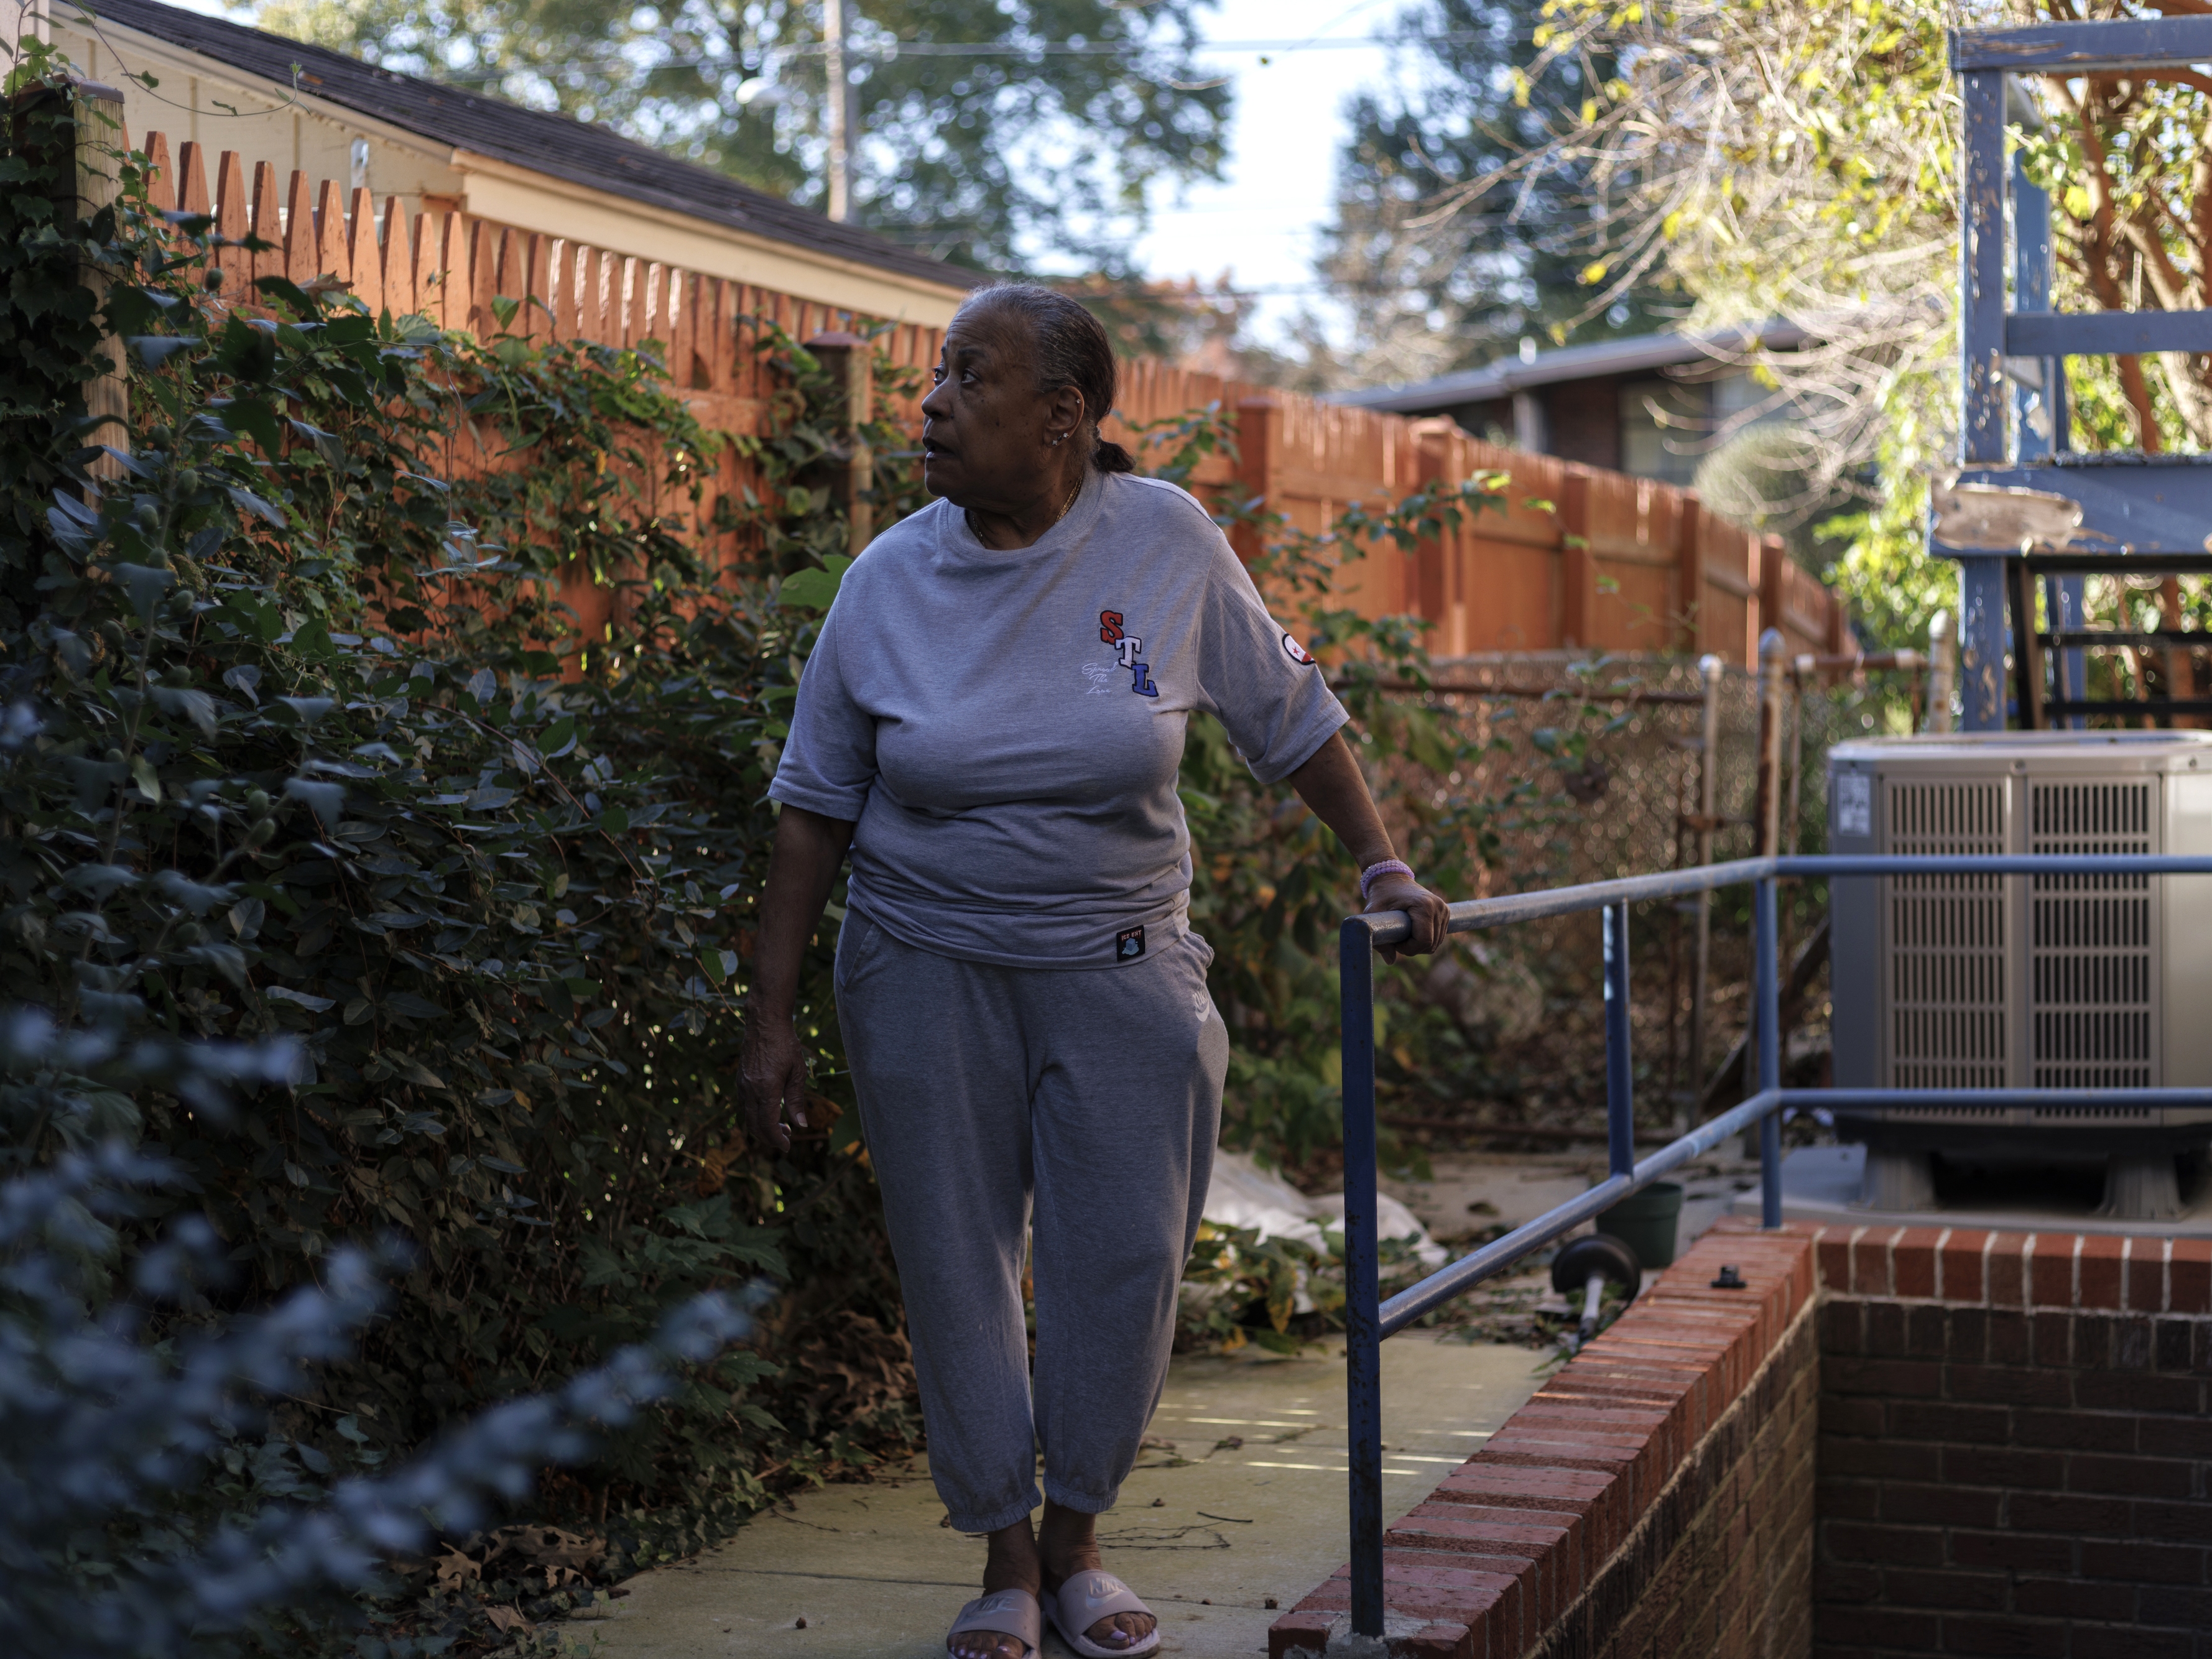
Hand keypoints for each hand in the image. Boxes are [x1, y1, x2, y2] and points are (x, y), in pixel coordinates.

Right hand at [738, 1007, 809, 1152]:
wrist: (765, 1023)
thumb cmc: (785, 1045)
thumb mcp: (798, 1072)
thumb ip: (796, 1100)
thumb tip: (801, 1124)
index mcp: (766, 1089)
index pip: (767, 1125)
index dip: (777, 1140)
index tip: (787, 1147)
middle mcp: (750, 1089)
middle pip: (754, 1125)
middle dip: (769, 1137)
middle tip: (786, 1139)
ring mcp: (742, 1085)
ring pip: (747, 1117)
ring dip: (762, 1127)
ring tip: (781, 1126)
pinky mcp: (740, 1080)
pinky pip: (745, 1105)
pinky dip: (755, 1115)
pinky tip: (769, 1111)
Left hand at [1363, 873, 1448, 961]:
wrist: (1391, 878)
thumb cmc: (1381, 895)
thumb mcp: (1373, 914)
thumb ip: (1379, 939)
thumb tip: (1391, 961)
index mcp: (1425, 906)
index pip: (1424, 941)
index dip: (1409, 948)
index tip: (1395, 942)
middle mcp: (1439, 907)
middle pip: (1431, 945)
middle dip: (1413, 948)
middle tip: (1396, 938)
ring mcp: (1444, 910)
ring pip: (1436, 943)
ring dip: (1418, 944)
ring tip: (1403, 932)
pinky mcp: (1445, 912)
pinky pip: (1438, 937)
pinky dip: (1425, 940)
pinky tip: (1412, 930)